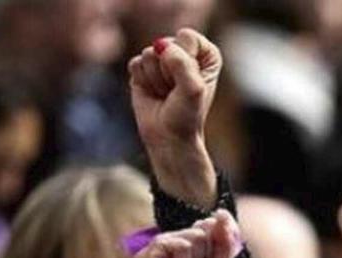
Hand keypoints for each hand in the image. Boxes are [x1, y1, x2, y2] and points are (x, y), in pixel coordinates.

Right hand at [128, 28, 219, 148]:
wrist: (169, 137)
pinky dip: (143, 81)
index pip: (187, 37)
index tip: (190, 81)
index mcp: (206, 54)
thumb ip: (182, 64)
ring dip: (156, 79)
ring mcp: (162, 60)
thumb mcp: (192, 90)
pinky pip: (135, 63)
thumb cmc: (187, 115)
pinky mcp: (143, 68)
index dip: (185, 60)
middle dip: (169, 72)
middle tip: (175, 91)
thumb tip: (160, 46)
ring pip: (149, 54)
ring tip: (166, 93)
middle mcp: (185, 52)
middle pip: (166, 44)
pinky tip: (154, 93)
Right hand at [130, 210, 240, 257]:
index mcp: (204, 244)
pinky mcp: (157, 246)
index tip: (219, 253)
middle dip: (210, 253)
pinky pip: (180, 243)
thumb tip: (221, 215)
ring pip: (196, 235)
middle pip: (209, 227)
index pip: (218, 224)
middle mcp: (187, 240)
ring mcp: (172, 242)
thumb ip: (225, 242)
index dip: (224, 232)